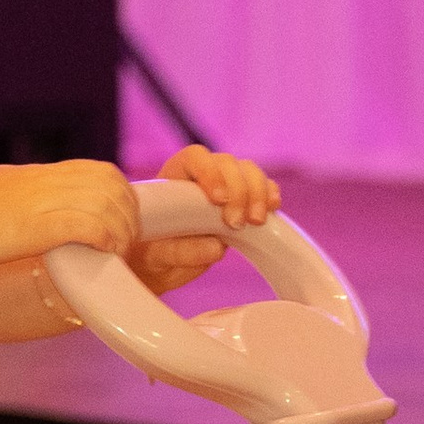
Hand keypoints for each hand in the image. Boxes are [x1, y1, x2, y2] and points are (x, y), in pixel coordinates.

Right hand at [0, 159, 141, 268]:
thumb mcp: (4, 196)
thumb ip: (32, 200)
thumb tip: (52, 214)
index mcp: (39, 174)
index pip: (101, 172)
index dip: (122, 198)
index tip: (120, 225)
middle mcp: (44, 181)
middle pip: (111, 184)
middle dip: (128, 214)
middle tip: (124, 243)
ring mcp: (38, 201)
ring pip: (105, 201)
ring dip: (121, 228)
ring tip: (116, 251)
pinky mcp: (31, 226)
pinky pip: (84, 222)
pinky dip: (103, 237)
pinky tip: (102, 252)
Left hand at [129, 141, 283, 297]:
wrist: (160, 265)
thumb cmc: (151, 255)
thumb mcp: (155, 258)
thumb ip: (178, 252)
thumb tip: (217, 247)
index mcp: (174, 178)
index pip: (195, 158)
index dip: (210, 172)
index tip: (218, 200)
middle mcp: (201, 176)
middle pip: (227, 163)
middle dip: (238, 190)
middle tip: (236, 223)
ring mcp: (225, 187)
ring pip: (248, 172)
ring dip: (257, 193)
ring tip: (256, 221)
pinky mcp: (243, 203)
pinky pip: (262, 188)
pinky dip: (269, 195)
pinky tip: (272, 210)